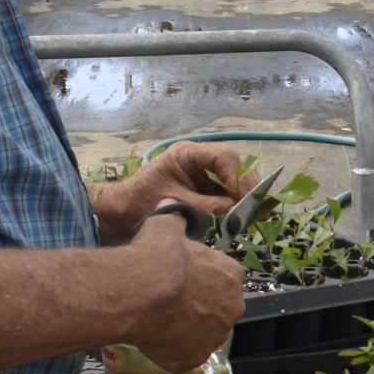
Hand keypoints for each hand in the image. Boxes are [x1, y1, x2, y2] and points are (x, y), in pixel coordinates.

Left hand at [93, 142, 255, 242]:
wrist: (118, 214)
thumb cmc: (138, 204)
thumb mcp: (173, 204)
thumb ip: (206, 207)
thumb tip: (236, 212)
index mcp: (188, 154)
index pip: (224, 158)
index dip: (238, 178)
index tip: (244, 201)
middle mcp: (199, 160)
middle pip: (234, 168)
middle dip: (246, 189)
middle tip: (255, 212)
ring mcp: (203, 175)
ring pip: (234, 182)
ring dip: (243, 199)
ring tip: (249, 218)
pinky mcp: (204, 190)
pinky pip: (227, 195)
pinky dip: (235, 207)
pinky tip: (239, 220)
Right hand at [117, 211, 246, 370]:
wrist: (142, 291)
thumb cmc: (156, 257)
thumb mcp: (165, 226)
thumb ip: (174, 217)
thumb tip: (171, 203)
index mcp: (231, 275)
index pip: (221, 280)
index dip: (198, 281)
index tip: (179, 280)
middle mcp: (232, 307)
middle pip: (215, 310)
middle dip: (195, 308)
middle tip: (168, 303)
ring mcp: (214, 336)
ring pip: (200, 335)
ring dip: (183, 330)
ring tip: (157, 321)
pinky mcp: (194, 358)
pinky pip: (182, 356)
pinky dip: (169, 351)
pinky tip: (151, 338)